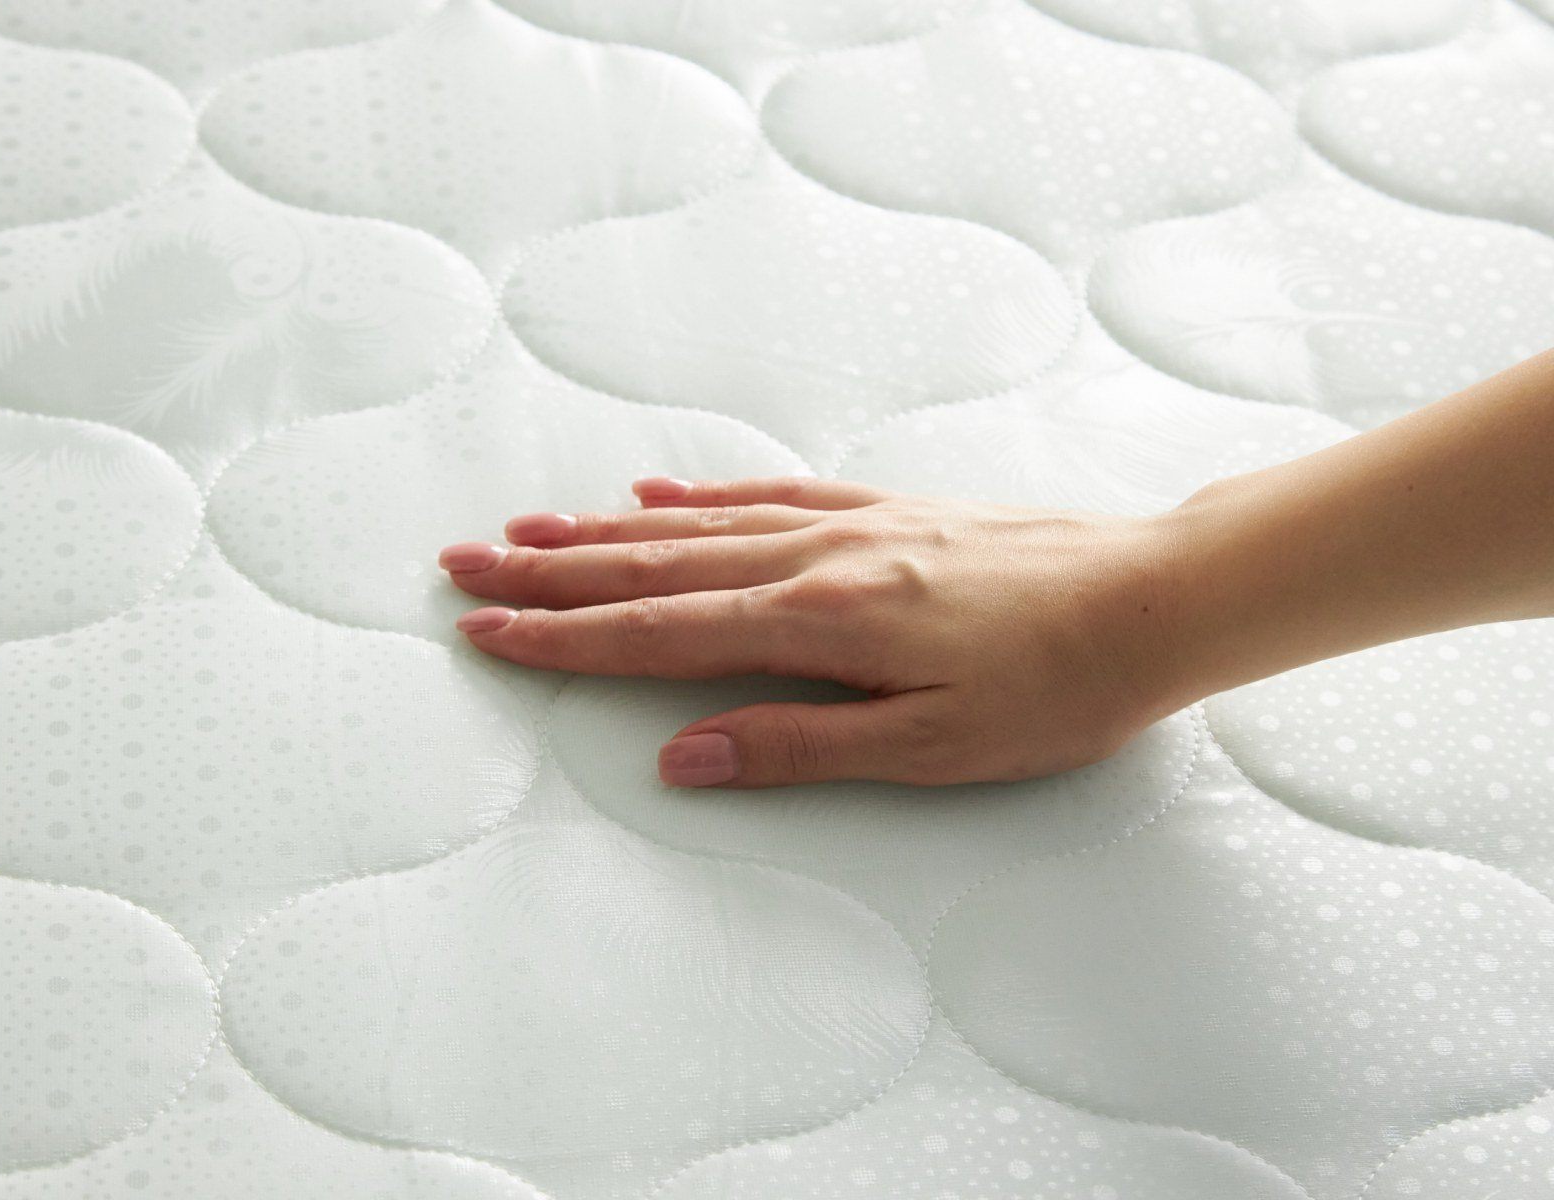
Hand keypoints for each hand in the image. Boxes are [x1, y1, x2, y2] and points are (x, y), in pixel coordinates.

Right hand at [439, 477, 1187, 787]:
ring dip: (605, 529)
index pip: (660, 635)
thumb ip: (799, 746)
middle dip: (552, 573)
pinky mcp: (886, 511)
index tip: (487, 633)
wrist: (1153, 595)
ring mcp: (851, 524)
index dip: (565, 640)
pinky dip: (701, 494)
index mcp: (822, 620)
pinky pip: (769, 492)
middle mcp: (820, 557)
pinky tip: (661, 490)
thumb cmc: (1058, 685)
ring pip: (699, 522)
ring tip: (531, 528)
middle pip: (655, 565)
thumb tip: (682, 758)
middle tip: (465, 566)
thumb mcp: (933, 746)